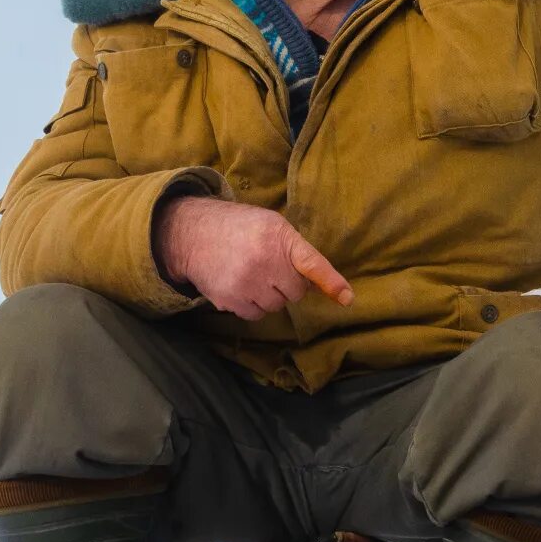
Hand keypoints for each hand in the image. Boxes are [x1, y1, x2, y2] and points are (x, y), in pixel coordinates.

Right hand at [153, 194, 354, 319]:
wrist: (192, 233)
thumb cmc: (240, 228)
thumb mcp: (271, 226)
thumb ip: (296, 251)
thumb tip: (319, 285)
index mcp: (278, 237)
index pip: (311, 263)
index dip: (331, 282)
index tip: (347, 298)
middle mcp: (263, 260)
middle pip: (295, 293)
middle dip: (285, 284)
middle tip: (268, 267)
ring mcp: (245, 282)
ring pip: (275, 306)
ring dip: (268, 296)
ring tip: (250, 274)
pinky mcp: (229, 299)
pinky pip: (255, 315)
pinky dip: (251, 305)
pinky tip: (239, 285)